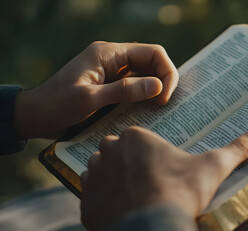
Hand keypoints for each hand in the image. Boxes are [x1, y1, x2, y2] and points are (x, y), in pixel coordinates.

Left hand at [14, 42, 178, 138]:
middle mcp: (113, 59)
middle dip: (164, 81)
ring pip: (146, 75)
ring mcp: (112, 72)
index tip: (165, 97)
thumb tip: (158, 86)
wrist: (36, 115)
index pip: (152, 52)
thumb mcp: (90, 99)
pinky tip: (149, 111)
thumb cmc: (57, 105)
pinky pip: (136, 87)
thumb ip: (124, 91)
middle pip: (152, 62)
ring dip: (156, 89)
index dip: (166, 72)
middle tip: (164, 105)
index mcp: (108, 53)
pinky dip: (146, 97)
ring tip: (160, 109)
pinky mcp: (111, 86)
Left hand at [80, 124, 247, 230]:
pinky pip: (91, 197)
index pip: (137, 139)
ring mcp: (94, 178)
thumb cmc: (182, 192)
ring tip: (136, 196)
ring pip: (100, 172)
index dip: (148, 155)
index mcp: (135, 138)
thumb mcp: (214, 166)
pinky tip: (122, 210)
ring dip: (112, 181)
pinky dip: (103, 202)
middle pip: (116, 153)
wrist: (154, 229)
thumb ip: (239, 147)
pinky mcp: (87, 205)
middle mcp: (108, 152)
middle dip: (128, 165)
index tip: (159, 169)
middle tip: (148, 182)